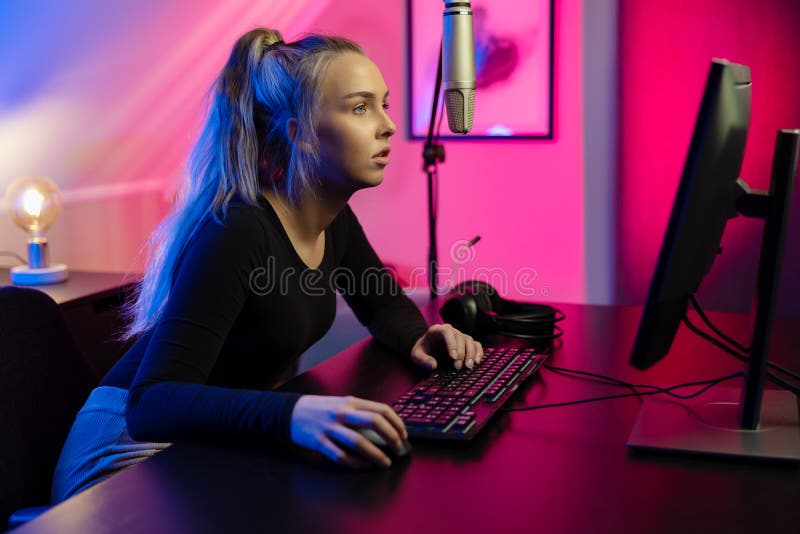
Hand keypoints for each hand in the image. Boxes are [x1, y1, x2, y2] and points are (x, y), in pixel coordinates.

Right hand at [290, 395, 407, 468]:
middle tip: (398, 448)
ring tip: (386, 462)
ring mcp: (330, 428)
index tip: (403, 434)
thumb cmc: (320, 409)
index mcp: (351, 402)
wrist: (290, 412)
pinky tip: (365, 465)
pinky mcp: (320, 443)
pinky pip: (342, 456)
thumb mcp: (341, 403)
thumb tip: (385, 426)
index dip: (397, 423)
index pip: (382, 409)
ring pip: (359, 442)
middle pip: (375, 422)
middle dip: (392, 437)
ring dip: (377, 455)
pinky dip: (356, 463)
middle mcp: (342, 413)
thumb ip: (360, 411)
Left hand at [410, 323, 483, 370]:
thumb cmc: (422, 350)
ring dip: (471, 354)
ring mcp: (459, 336)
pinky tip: (477, 361)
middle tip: (457, 367)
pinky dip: (478, 352)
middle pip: (460, 337)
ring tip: (468, 366)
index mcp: (437, 330)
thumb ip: (422, 359)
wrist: (427, 349)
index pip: (447, 332)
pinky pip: (475, 344)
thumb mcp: (416, 355)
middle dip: (461, 353)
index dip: (452, 344)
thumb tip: (433, 365)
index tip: (453, 357)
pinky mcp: (466, 343)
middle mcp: (451, 331)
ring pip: (469, 340)